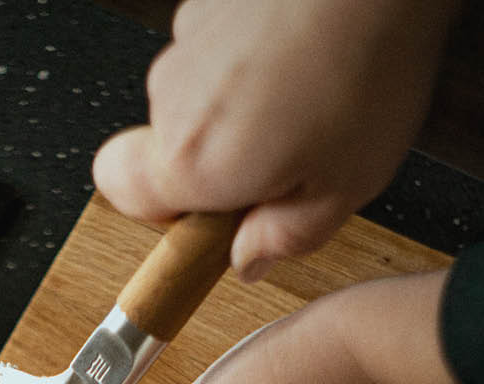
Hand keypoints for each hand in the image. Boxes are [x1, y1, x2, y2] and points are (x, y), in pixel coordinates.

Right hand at [94, 0, 460, 278]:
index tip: (210, 211)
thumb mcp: (342, 188)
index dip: (159, 208)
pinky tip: (305, 55)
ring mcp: (187, 41)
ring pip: (198, 95)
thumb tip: (250, 258)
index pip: (120, 191)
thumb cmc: (364, 66)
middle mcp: (173, 98)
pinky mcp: (211, 0)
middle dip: (220, 160)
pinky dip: (253, 57)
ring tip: (309, 97)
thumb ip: (284, 238)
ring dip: (240, 106)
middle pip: (171, 146)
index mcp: (192, 160)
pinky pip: (220, 48)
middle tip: (288, 157)